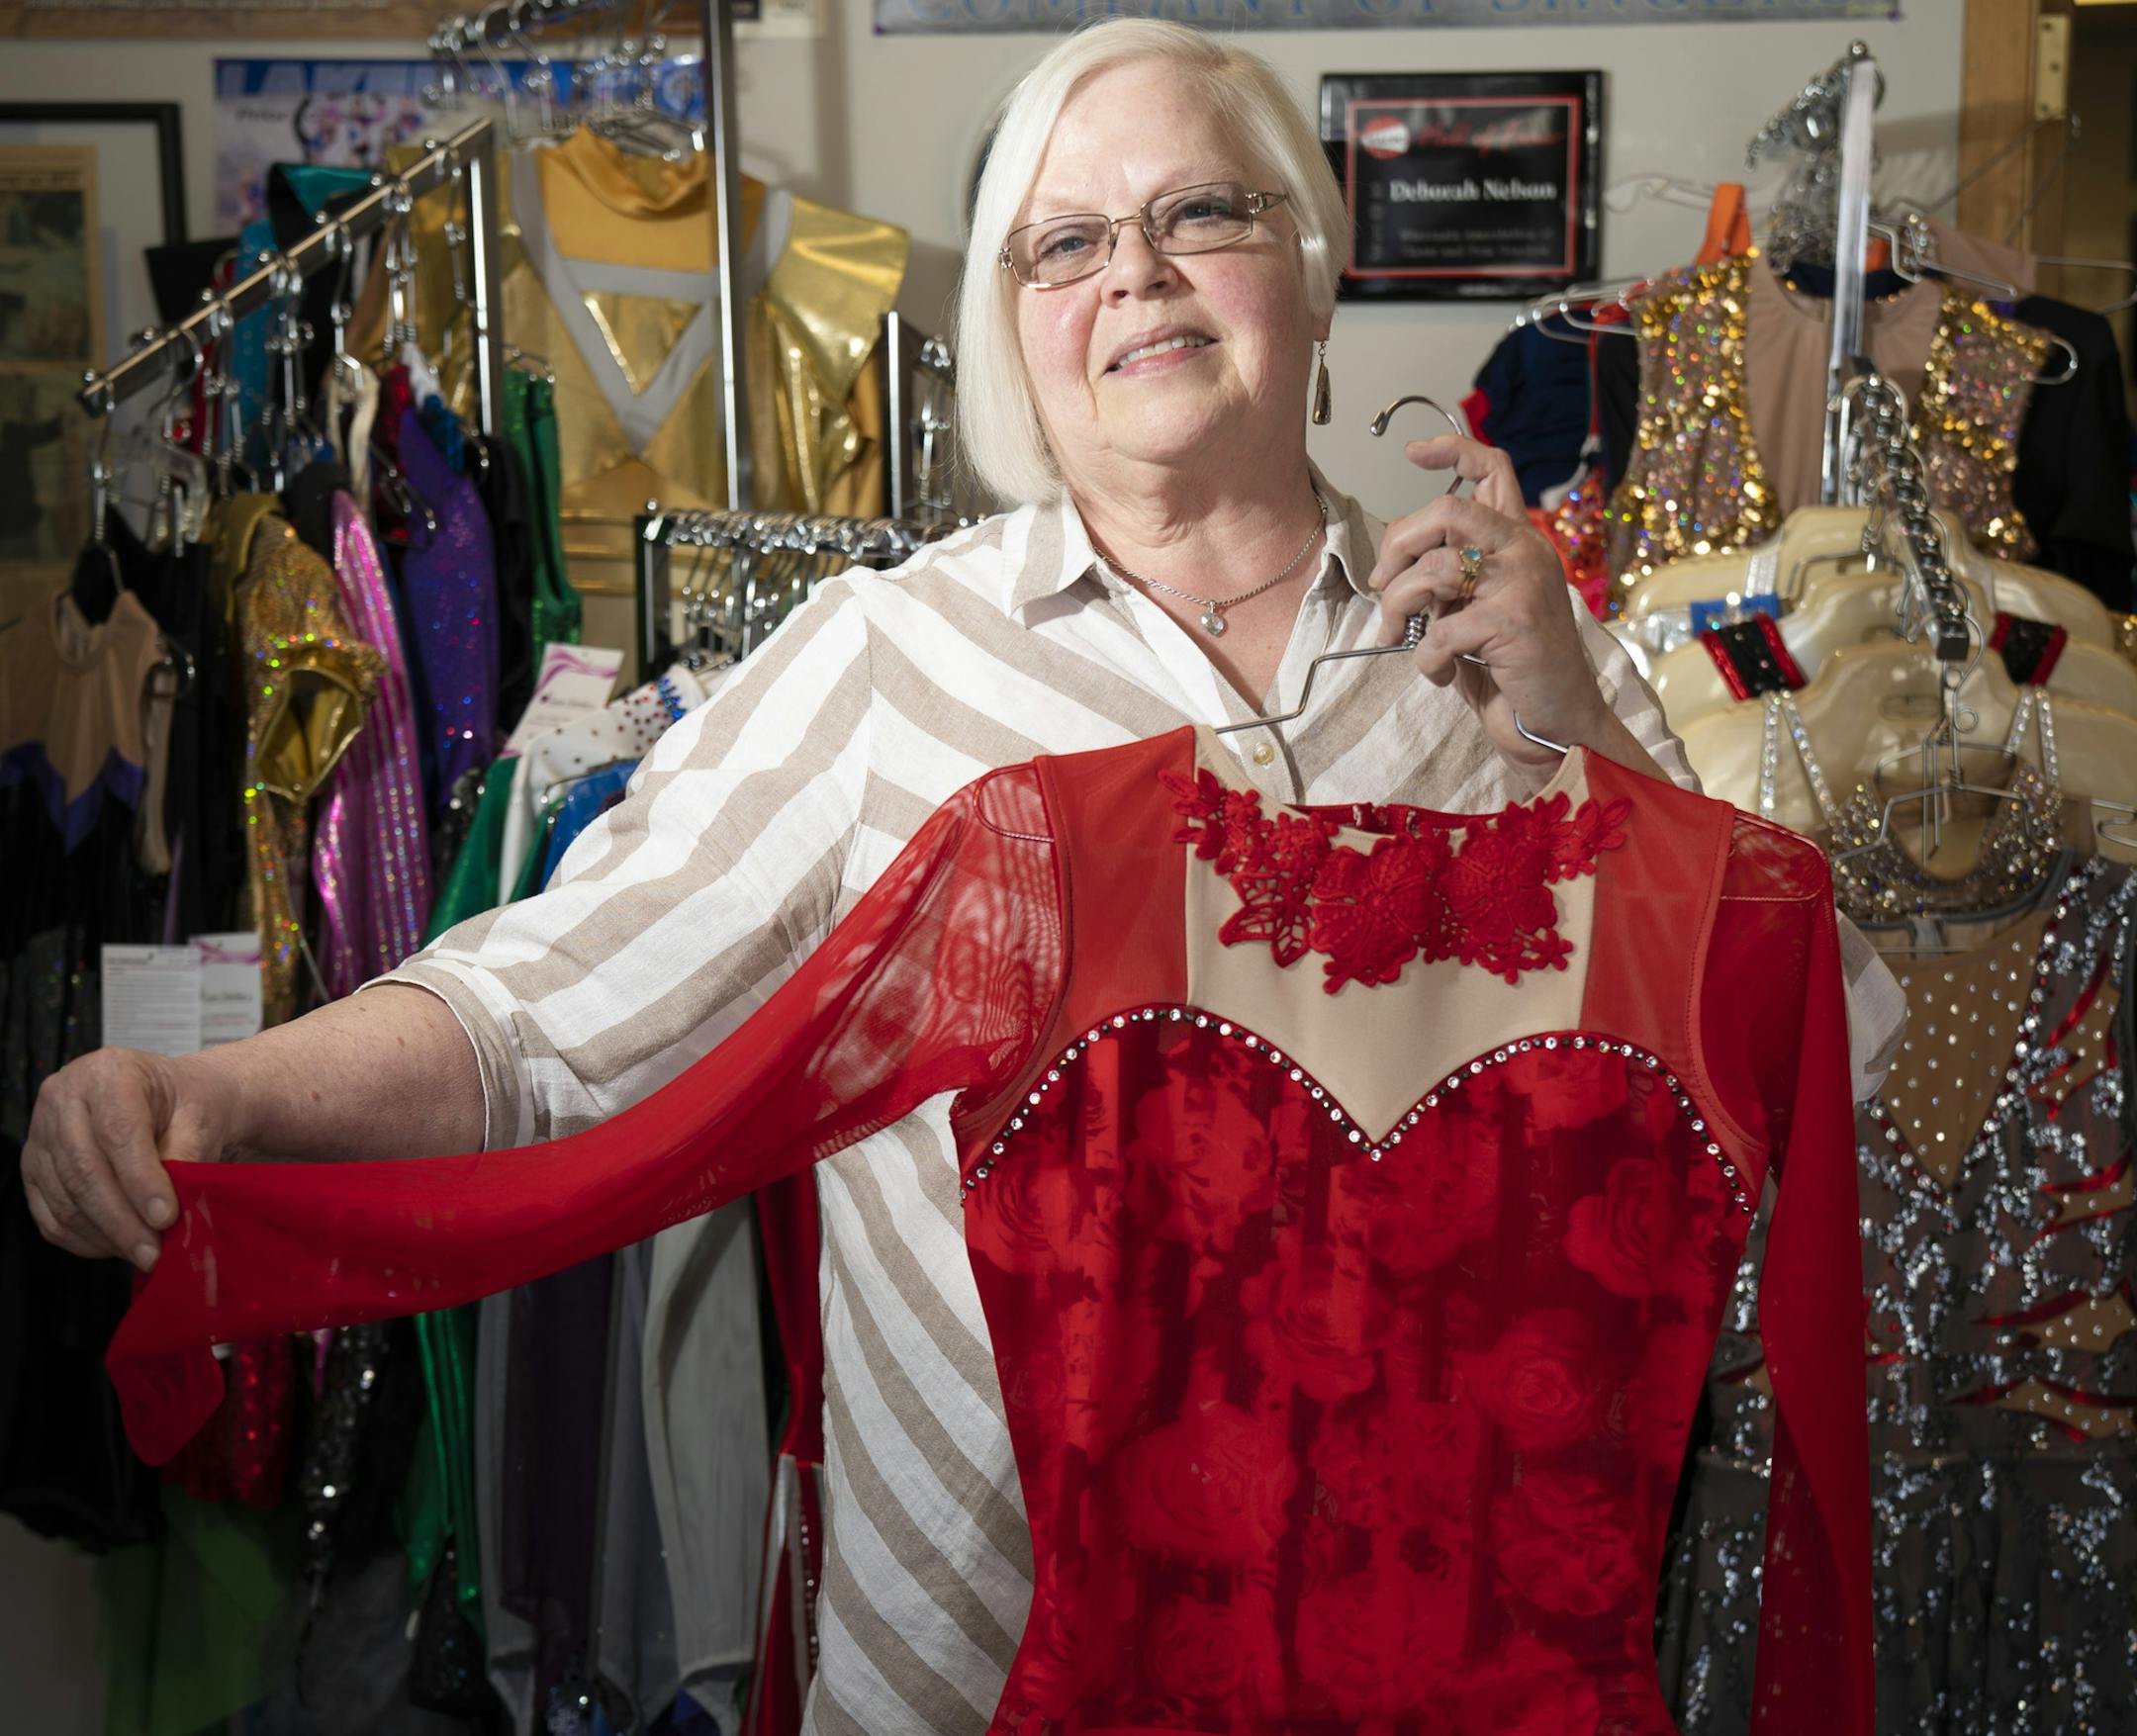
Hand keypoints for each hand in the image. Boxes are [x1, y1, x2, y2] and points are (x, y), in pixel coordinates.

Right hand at [21, 1048, 240, 1269]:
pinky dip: (85, 1239)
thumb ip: (185, 1156)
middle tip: (155, 1252)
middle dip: (122, 1219)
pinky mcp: (33, 1169)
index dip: (141, 1180)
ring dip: (106, 1235)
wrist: (173, 1099)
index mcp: (106, 1072)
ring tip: (144, 1254)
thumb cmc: (189, 1103)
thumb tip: (167, 1213)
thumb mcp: (201, 1116)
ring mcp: (40, 1135)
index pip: (117, 1133)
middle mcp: (62, 1097)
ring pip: (65, 1198)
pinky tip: (118, 1247)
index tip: (166, 1216)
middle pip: (84, 1170)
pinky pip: (50, 1215)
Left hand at [1367, 434, 1607, 780]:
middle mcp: (1526, 551)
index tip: (1412, 452)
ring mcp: (1523, 583)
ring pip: (1432, 570)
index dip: (1451, 451)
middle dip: (1397, 544)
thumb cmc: (1513, 671)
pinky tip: (1440, 675)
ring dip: (1398, 607)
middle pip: (1445, 511)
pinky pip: (1439, 632)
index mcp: (1519, 542)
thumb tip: (1390, 571)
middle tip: (1382, 582)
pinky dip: (1426, 659)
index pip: (1493, 470)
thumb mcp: (1476, 613)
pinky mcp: (1513, 622)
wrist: (1559, 724)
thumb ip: (1449, 582)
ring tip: (1398, 636)